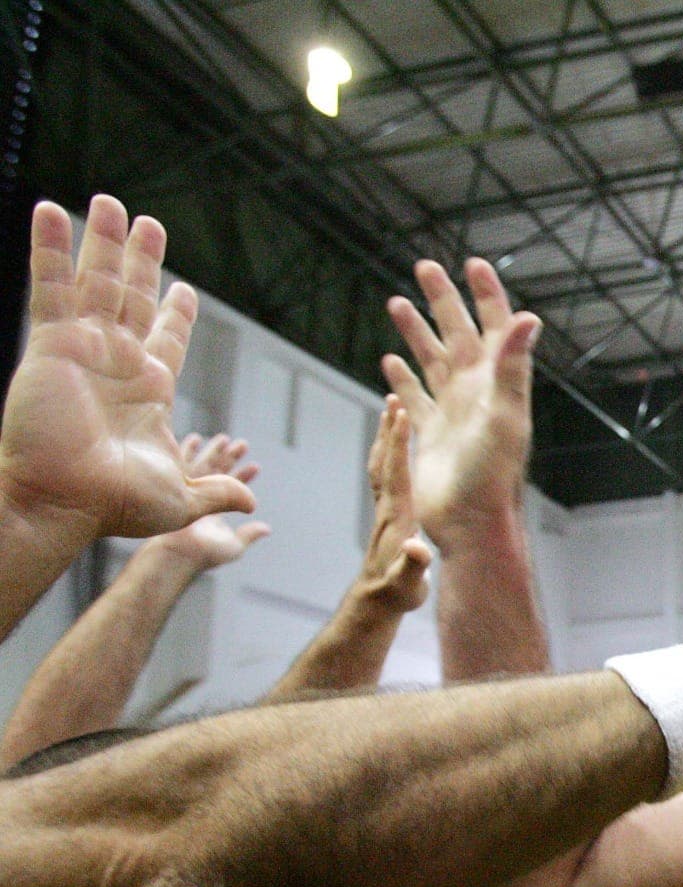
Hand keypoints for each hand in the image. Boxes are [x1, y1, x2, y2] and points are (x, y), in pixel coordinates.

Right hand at [0, 197, 254, 539]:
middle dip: (141, 261)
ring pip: (97, 282)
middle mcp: (118, 363)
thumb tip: (249, 502)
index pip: (167, 339)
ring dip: (103, 242)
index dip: (177, 314)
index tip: (184, 290)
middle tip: (150, 223)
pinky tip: (50, 211)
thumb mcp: (180, 497)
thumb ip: (214, 491)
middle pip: (133, 298)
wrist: (64, 501)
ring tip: (112, 201)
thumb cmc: (115, 505)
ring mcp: (84, 348)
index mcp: (150, 390)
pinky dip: (50, 248)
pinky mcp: (50, 343)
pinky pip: (50, 286)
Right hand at [149, 436, 269, 570]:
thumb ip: (249, 534)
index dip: (244, 478)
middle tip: (242, 444)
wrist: (175, 553)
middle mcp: (200, 503)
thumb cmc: (205, 554)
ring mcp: (184, 495)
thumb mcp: (233, 546)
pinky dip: (188, 451)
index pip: (234, 492)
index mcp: (214, 515)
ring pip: (202, 468)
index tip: (255, 466)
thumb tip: (267, 528)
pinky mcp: (169, 489)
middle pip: (218, 475)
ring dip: (214, 453)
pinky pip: (180, 466)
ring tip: (225, 438)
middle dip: (230, 459)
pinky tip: (196, 437)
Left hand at [355, 396, 433, 613]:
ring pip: (382, 468)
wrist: (375, 604)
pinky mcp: (387, 519)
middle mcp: (387, 510)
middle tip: (391, 399)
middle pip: (385, 462)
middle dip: (388, 431)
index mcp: (397, 518)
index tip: (399, 414)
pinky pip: (385, 479)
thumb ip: (413, 565)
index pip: (396, 473)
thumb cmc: (396, 594)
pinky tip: (392, 450)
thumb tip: (415, 548)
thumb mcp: (408, 584)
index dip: (398, 444)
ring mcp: (384, 513)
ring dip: (385, 439)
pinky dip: (387, 457)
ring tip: (390, 413)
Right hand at [382, 258, 541, 542]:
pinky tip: (390, 361)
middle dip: (443, 300)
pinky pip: (415, 398)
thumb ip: (511, 366)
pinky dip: (403, 378)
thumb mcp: (504, 414)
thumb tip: (528, 318)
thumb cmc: (493, 474)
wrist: (471, 523)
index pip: (494, 327)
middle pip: (458, 334)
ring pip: (432, 361)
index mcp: (496, 383)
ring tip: (396, 302)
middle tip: (423, 266)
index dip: (486, 295)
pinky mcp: (431, 434)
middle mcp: (475, 393)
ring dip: (416, 332)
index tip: (473, 263)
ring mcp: (453, 412)